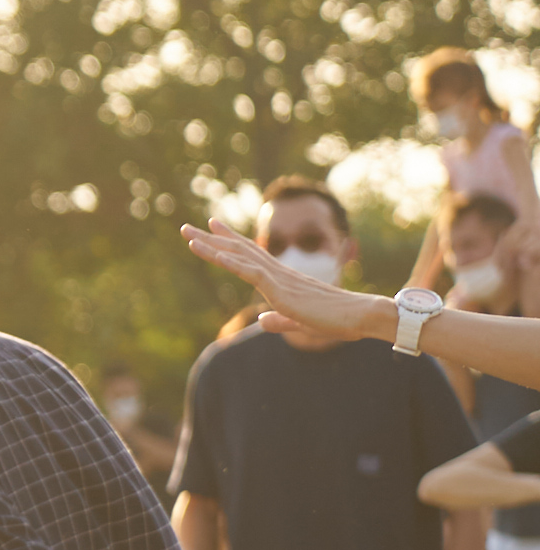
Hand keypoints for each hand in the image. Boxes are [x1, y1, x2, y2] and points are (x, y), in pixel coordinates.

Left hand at [181, 222, 389, 343]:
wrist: (362, 317)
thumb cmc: (338, 320)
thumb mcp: (301, 323)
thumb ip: (280, 321)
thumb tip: (262, 320)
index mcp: (284, 280)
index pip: (253, 255)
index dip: (231, 242)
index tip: (213, 228)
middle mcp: (279, 273)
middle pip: (241, 250)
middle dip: (213, 238)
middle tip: (187, 227)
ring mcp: (279, 278)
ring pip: (240, 256)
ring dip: (211, 244)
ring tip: (187, 233)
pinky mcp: (281, 289)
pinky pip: (249, 271)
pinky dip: (228, 260)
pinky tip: (210, 252)